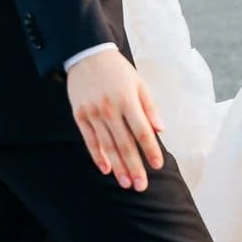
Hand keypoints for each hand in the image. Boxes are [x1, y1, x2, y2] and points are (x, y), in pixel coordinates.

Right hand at [66, 50, 164, 190]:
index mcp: (128, 100)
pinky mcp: (80, 115)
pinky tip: (106, 169)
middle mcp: (110, 109)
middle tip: (141, 186)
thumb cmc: (118, 71)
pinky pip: (89, 140)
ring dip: (118, 167)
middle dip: (134, 167)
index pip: (142, 131)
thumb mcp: (139, 83)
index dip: (150, 150)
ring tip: (126, 183)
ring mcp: (93, 113)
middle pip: (125, 144)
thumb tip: (161, 130)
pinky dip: (98, 156)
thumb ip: (150, 107)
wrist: (87, 55)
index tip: (157, 166)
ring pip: (107, 146)